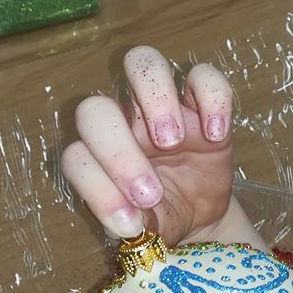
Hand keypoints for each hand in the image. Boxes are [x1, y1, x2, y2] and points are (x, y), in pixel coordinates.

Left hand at [62, 46, 238, 247]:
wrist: (198, 215)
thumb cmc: (160, 216)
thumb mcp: (144, 229)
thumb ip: (130, 223)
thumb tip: (131, 221)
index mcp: (97, 157)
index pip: (77, 156)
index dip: (97, 188)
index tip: (132, 219)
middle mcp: (122, 123)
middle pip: (96, 108)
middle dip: (117, 152)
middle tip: (148, 190)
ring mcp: (161, 107)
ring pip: (142, 63)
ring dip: (154, 100)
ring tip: (173, 142)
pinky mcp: (202, 104)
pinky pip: (205, 76)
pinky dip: (211, 99)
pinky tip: (215, 136)